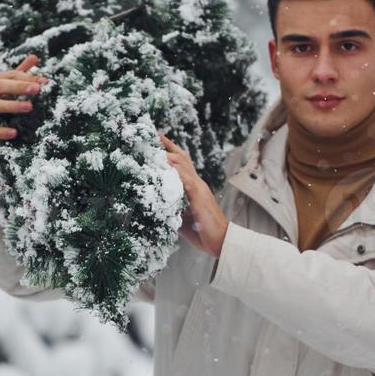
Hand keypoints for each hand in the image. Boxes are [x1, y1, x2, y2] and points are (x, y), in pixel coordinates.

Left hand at [159, 132, 227, 257]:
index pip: (182, 164)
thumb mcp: (182, 219)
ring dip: (167, 155)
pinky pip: (186, 179)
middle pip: (182, 157)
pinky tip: (164, 164)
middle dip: (167, 146)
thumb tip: (157, 209)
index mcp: (194, 187)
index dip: (170, 151)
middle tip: (153, 134)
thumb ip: (172, 210)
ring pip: (182, 165)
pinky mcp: (199, 196)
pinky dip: (175, 171)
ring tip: (153, 147)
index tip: (158, 141)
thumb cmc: (203, 232)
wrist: (221, 241)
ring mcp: (199, 188)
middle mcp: (197, 183)